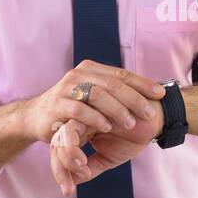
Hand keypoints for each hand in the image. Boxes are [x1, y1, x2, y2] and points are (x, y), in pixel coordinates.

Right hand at [22, 61, 164, 144]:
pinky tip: (107, 128)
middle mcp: (80, 74)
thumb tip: (147, 92)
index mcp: (91, 69)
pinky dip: (95, 118)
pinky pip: (80, 109)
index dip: (143, 84)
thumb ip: (112, 92)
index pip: (122, 74)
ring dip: (117, 109)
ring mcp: (67, 88)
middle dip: (134, 99)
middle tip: (149, 113)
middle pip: (113, 84)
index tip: (161, 94)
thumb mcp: (92, 96)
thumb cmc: (71, 107)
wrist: (36, 117)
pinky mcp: (57, 104)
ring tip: (130, 123)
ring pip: (98, 94)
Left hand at [49, 105, 164, 195]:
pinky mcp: (88, 111)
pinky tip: (82, 161)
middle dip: (58, 168)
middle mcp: (79, 122)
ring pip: (60, 137)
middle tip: (68, 189)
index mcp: (82, 131)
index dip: (60, 171)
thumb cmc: (135, 135)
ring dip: (66, 159)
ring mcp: (83, 115)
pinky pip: (71, 129)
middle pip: (55, 144)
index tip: (68, 191)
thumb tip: (73, 182)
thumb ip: (91, 167)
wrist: (155, 120)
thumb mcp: (109, 156)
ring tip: (81, 172)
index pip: (61, 150)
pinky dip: (72, 148)